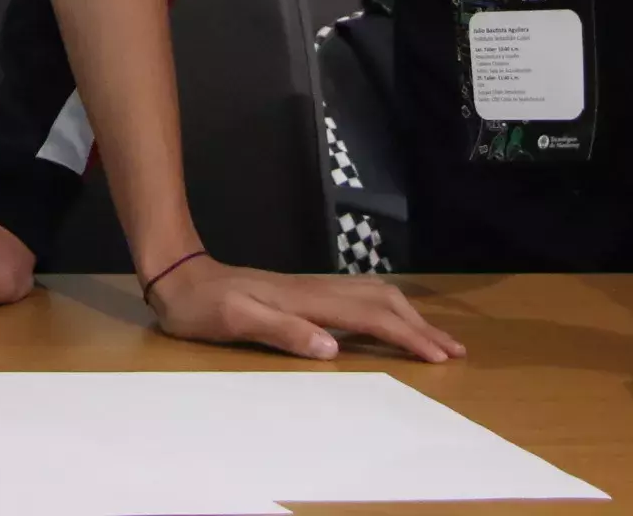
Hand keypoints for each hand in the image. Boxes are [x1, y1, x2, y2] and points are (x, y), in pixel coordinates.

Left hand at [145, 255, 462, 362]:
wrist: (178, 276)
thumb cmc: (203, 306)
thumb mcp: (236, 322)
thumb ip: (284, 332)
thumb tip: (332, 349)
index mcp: (307, 300)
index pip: (371, 318)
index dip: (408, 337)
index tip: (440, 357)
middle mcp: (315, 290)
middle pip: (383, 302)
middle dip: (420, 326)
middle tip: (453, 351)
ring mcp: (309, 288)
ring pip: (373, 295)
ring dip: (407, 314)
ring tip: (432, 336)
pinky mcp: (301, 291)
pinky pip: (356, 296)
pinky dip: (384, 307)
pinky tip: (385, 316)